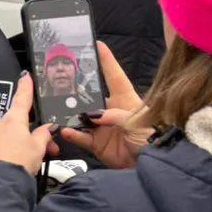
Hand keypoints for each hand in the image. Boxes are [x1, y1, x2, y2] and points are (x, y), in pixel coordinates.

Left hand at [0, 72, 55, 175]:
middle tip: (51, 147)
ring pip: (14, 136)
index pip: (22, 98)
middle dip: (37, 132)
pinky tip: (24, 162)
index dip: (25, 87)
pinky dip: (16, 150)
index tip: (25, 76)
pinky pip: (4, 145)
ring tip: (41, 158)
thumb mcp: (37, 147)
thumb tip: (47, 128)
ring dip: (28, 143)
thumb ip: (43, 135)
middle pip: (21, 122)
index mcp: (13, 119)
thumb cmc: (18, 160)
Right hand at [59, 41, 150, 168]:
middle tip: (62, 80)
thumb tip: (94, 115)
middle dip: (77, 89)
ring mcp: (103, 127)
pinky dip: (72, 134)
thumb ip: (116, 115)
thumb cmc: (152, 139)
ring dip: (71, 114)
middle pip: (92, 95)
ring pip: (82, 116)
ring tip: (59, 109)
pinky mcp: (97, 144)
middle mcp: (112, 111)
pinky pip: (80, 136)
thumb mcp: (138, 122)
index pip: (115, 76)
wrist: (151, 167)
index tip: (96, 45)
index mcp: (126, 100)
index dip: (107, 61)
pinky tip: (65, 130)